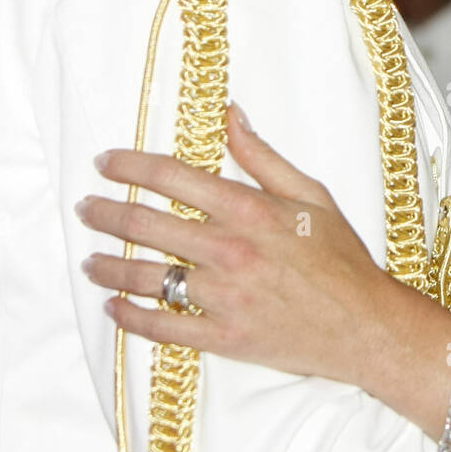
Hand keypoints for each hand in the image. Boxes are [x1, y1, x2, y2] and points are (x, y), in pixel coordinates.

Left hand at [77, 106, 393, 385]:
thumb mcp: (310, 193)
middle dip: (107, 212)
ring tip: (89, 258)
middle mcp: (228, 250)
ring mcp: (222, 296)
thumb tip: (230, 115)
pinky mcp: (222, 336)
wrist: (364, 324)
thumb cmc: (341, 256)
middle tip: (86, 206)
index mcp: (248, 209)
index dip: (131, 166)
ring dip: (108, 264)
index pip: (172, 177)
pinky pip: (162, 327)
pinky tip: (113, 306)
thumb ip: (263, 156)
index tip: (106, 162)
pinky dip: (130, 317)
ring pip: (145, 275)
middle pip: (147, 224)